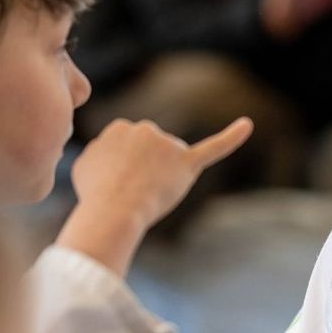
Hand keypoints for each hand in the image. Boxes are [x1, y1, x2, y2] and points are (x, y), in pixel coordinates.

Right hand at [55, 116, 253, 274]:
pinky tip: (247, 125)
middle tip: (127, 193)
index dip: (121, 175)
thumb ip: (100, 154)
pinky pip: (214, 147)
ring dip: (158, 183)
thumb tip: (109, 158)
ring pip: (169, 166)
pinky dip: (233, 137)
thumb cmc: (95, 193)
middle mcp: (145, 127)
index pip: (127, 152)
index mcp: (120, 127)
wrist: (113, 208)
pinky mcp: (187, 163)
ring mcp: (168, 144)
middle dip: (142, 177)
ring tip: (143, 194)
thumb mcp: (84, 166)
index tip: (112, 186)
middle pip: (150, 158)